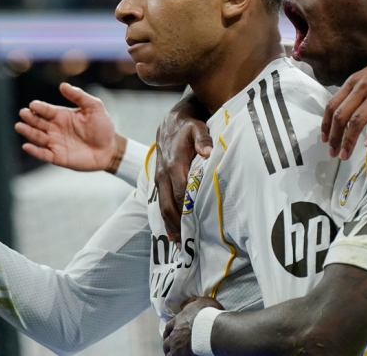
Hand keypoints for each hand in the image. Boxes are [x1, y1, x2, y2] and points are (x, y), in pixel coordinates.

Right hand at [15, 83, 125, 172]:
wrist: (110, 149)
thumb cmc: (103, 126)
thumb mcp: (94, 107)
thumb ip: (79, 96)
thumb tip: (63, 85)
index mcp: (61, 115)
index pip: (46, 110)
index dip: (39, 107)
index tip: (33, 105)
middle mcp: (55, 128)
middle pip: (38, 122)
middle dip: (30, 118)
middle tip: (23, 113)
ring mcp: (55, 143)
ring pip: (37, 137)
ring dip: (28, 132)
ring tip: (19, 126)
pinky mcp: (58, 157)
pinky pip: (43, 154)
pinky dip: (34, 151)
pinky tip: (26, 146)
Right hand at [155, 97, 211, 245]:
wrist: (171, 122)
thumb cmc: (189, 126)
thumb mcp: (197, 128)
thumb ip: (203, 139)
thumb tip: (207, 151)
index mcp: (174, 165)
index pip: (180, 194)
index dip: (186, 212)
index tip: (194, 229)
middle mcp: (164, 175)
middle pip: (169, 206)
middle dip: (176, 225)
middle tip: (186, 245)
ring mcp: (159, 179)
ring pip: (162, 207)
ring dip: (169, 226)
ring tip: (178, 245)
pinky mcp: (159, 181)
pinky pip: (160, 203)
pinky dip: (165, 218)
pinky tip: (171, 232)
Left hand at [163, 297, 223, 355]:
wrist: (212, 328)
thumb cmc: (208, 313)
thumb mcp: (201, 301)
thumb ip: (190, 303)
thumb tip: (183, 305)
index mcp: (178, 320)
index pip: (168, 327)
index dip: (168, 331)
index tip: (168, 334)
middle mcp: (175, 333)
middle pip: (166, 341)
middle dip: (167, 344)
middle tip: (170, 346)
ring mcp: (177, 345)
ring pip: (168, 352)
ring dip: (170, 352)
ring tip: (174, 354)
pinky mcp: (182, 354)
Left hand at [322, 41, 366, 158]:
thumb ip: (358, 92)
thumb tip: (349, 114)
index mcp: (355, 81)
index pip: (333, 105)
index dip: (326, 124)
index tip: (325, 140)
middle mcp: (364, 85)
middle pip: (342, 115)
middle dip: (335, 137)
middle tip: (333, 153)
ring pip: (358, 119)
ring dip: (349, 140)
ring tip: (346, 155)